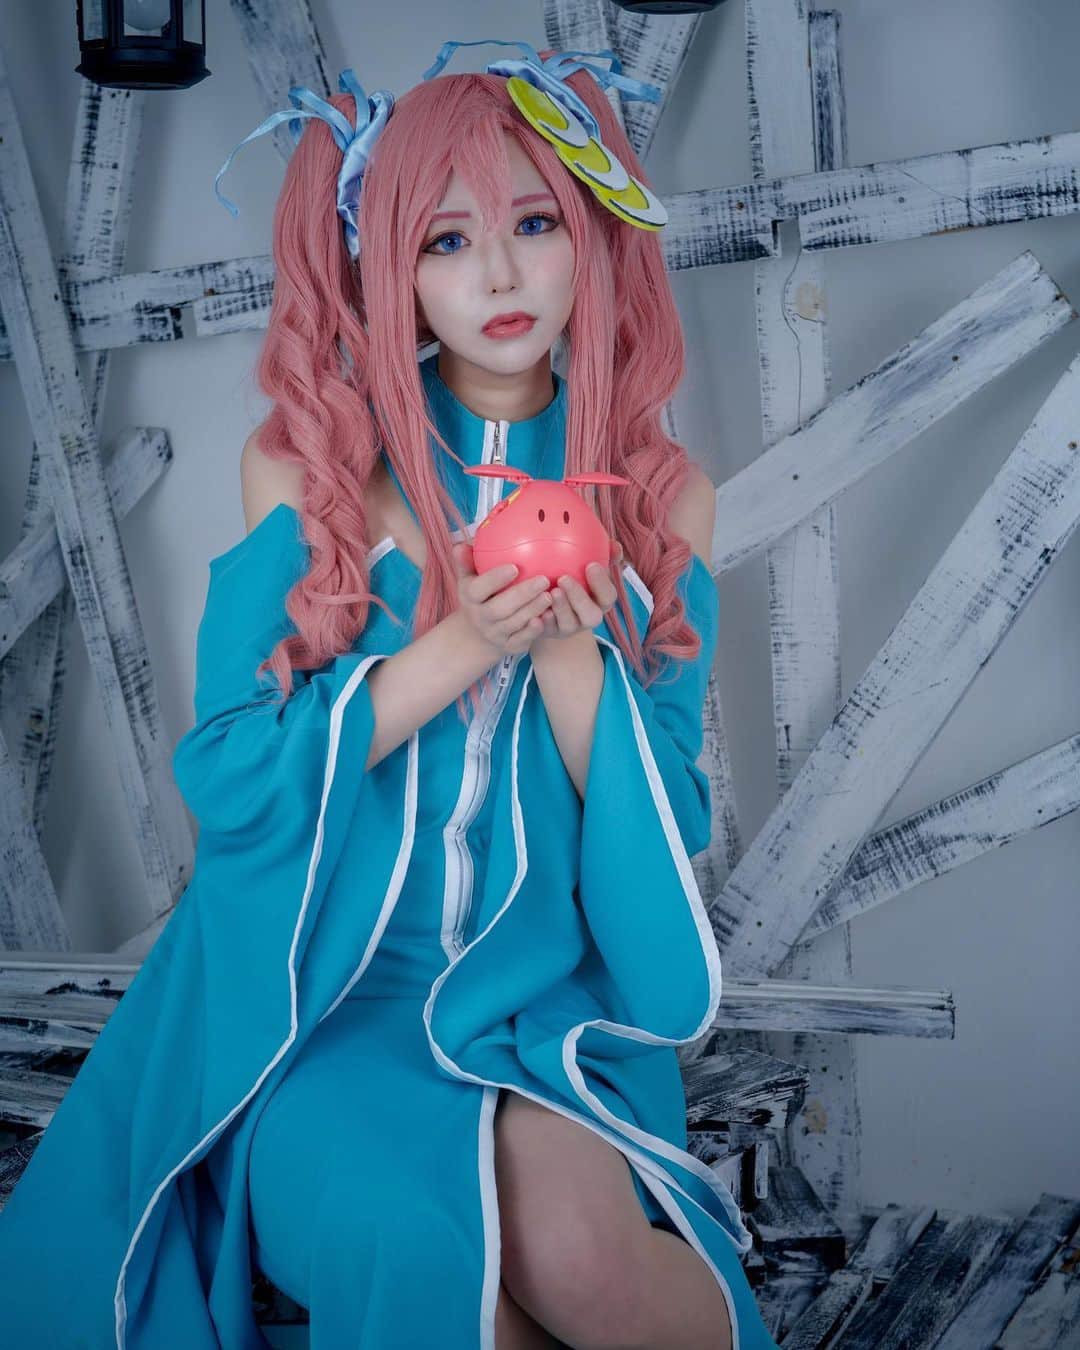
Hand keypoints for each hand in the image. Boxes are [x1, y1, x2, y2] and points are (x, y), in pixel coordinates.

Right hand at [451, 541, 552, 655]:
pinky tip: (549, 616)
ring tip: (551, 595)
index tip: (514, 567)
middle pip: (499, 609)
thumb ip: (466, 560)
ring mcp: (495, 634)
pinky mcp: (509, 646)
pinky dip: (535, 630)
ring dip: (533, 610)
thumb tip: (463, 543)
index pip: (479, 589)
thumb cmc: (479, 595)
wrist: (477, 633)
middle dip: (521, 594)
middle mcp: (480, 617)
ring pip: (514, 624)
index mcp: (470, 598)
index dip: (495, 579)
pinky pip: (523, 639)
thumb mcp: (468, 578)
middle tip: (543, 579)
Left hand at [537, 541, 622, 640]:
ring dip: (560, 608)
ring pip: (568, 624)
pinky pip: (546, 631)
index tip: (591, 564)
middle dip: (579, 598)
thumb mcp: (588, 567)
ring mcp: (569, 628)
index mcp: (600, 602)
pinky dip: (542, 621)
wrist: (553, 604)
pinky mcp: (550, 634)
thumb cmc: (576, 577)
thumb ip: (603, 555)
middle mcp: (588, 618)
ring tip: (550, 591)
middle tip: (564, 578)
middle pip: (591, 615)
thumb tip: (615, 545)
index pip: (608, 595)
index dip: (602, 583)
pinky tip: (536, 609)